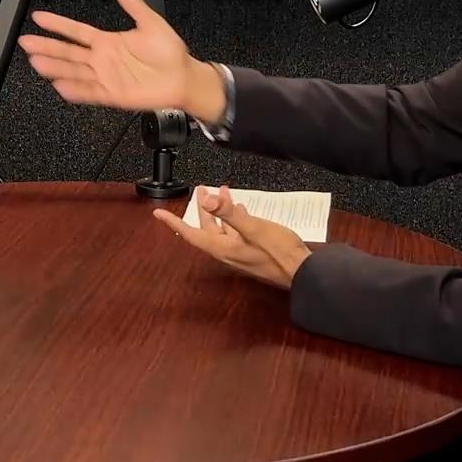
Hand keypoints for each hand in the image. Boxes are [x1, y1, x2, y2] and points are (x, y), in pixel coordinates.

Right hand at [19, 0, 226, 121]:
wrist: (183, 77)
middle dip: (47, 47)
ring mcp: (105, 78)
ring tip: (37, 62)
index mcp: (108, 42)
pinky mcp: (112, 95)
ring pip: (74, 72)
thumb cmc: (169, 53)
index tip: (39, 17)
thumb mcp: (150, 22)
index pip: (77, 32)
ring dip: (55, 67)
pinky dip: (75, 90)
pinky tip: (60, 85)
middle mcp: (102, 60)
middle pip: (68, 53)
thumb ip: (132, 3)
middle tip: (26, 42)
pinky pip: (90, 92)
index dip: (58, 24)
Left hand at [152, 185, 312, 289]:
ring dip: (220, 211)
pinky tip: (241, 210)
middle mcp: (228, 252)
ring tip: (222, 192)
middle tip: (200, 189)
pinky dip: (235, 219)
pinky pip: (237, 233)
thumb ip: (229, 213)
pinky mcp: (253, 251)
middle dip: (203, 208)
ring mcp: (240, 253)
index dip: (174, 223)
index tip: (159, 214)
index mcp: (223, 248)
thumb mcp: (253, 229)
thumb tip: (206, 199)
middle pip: (207, 229)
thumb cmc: (279, 253)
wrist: (303, 272)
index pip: (191, 234)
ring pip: (223, 229)